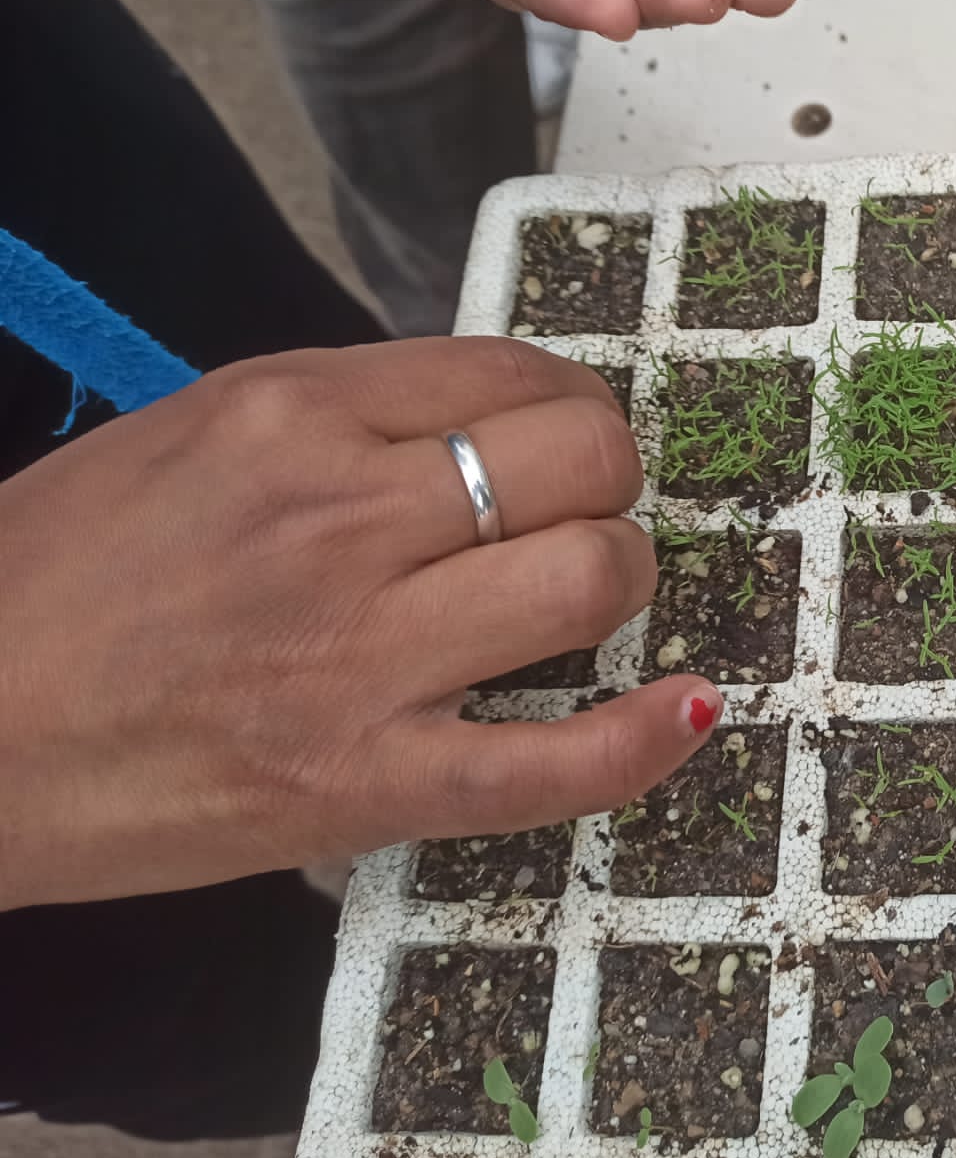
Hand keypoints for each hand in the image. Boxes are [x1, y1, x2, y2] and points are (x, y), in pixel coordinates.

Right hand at [0, 339, 719, 909]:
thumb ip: (343, 414)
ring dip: (622, 582)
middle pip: (580, 464)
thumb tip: (492, 409)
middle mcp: (336, 517)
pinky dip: (641, 743)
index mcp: (290, 412)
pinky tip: (690, 714)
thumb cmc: (55, 577)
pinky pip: (546, 766)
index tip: (571, 438)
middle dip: (612, 484)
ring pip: (588, 580)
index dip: (575, 405)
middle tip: (585, 515)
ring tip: (588, 599)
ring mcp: (353, 656)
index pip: (513, 374)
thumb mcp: (189, 435)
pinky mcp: (354, 783)